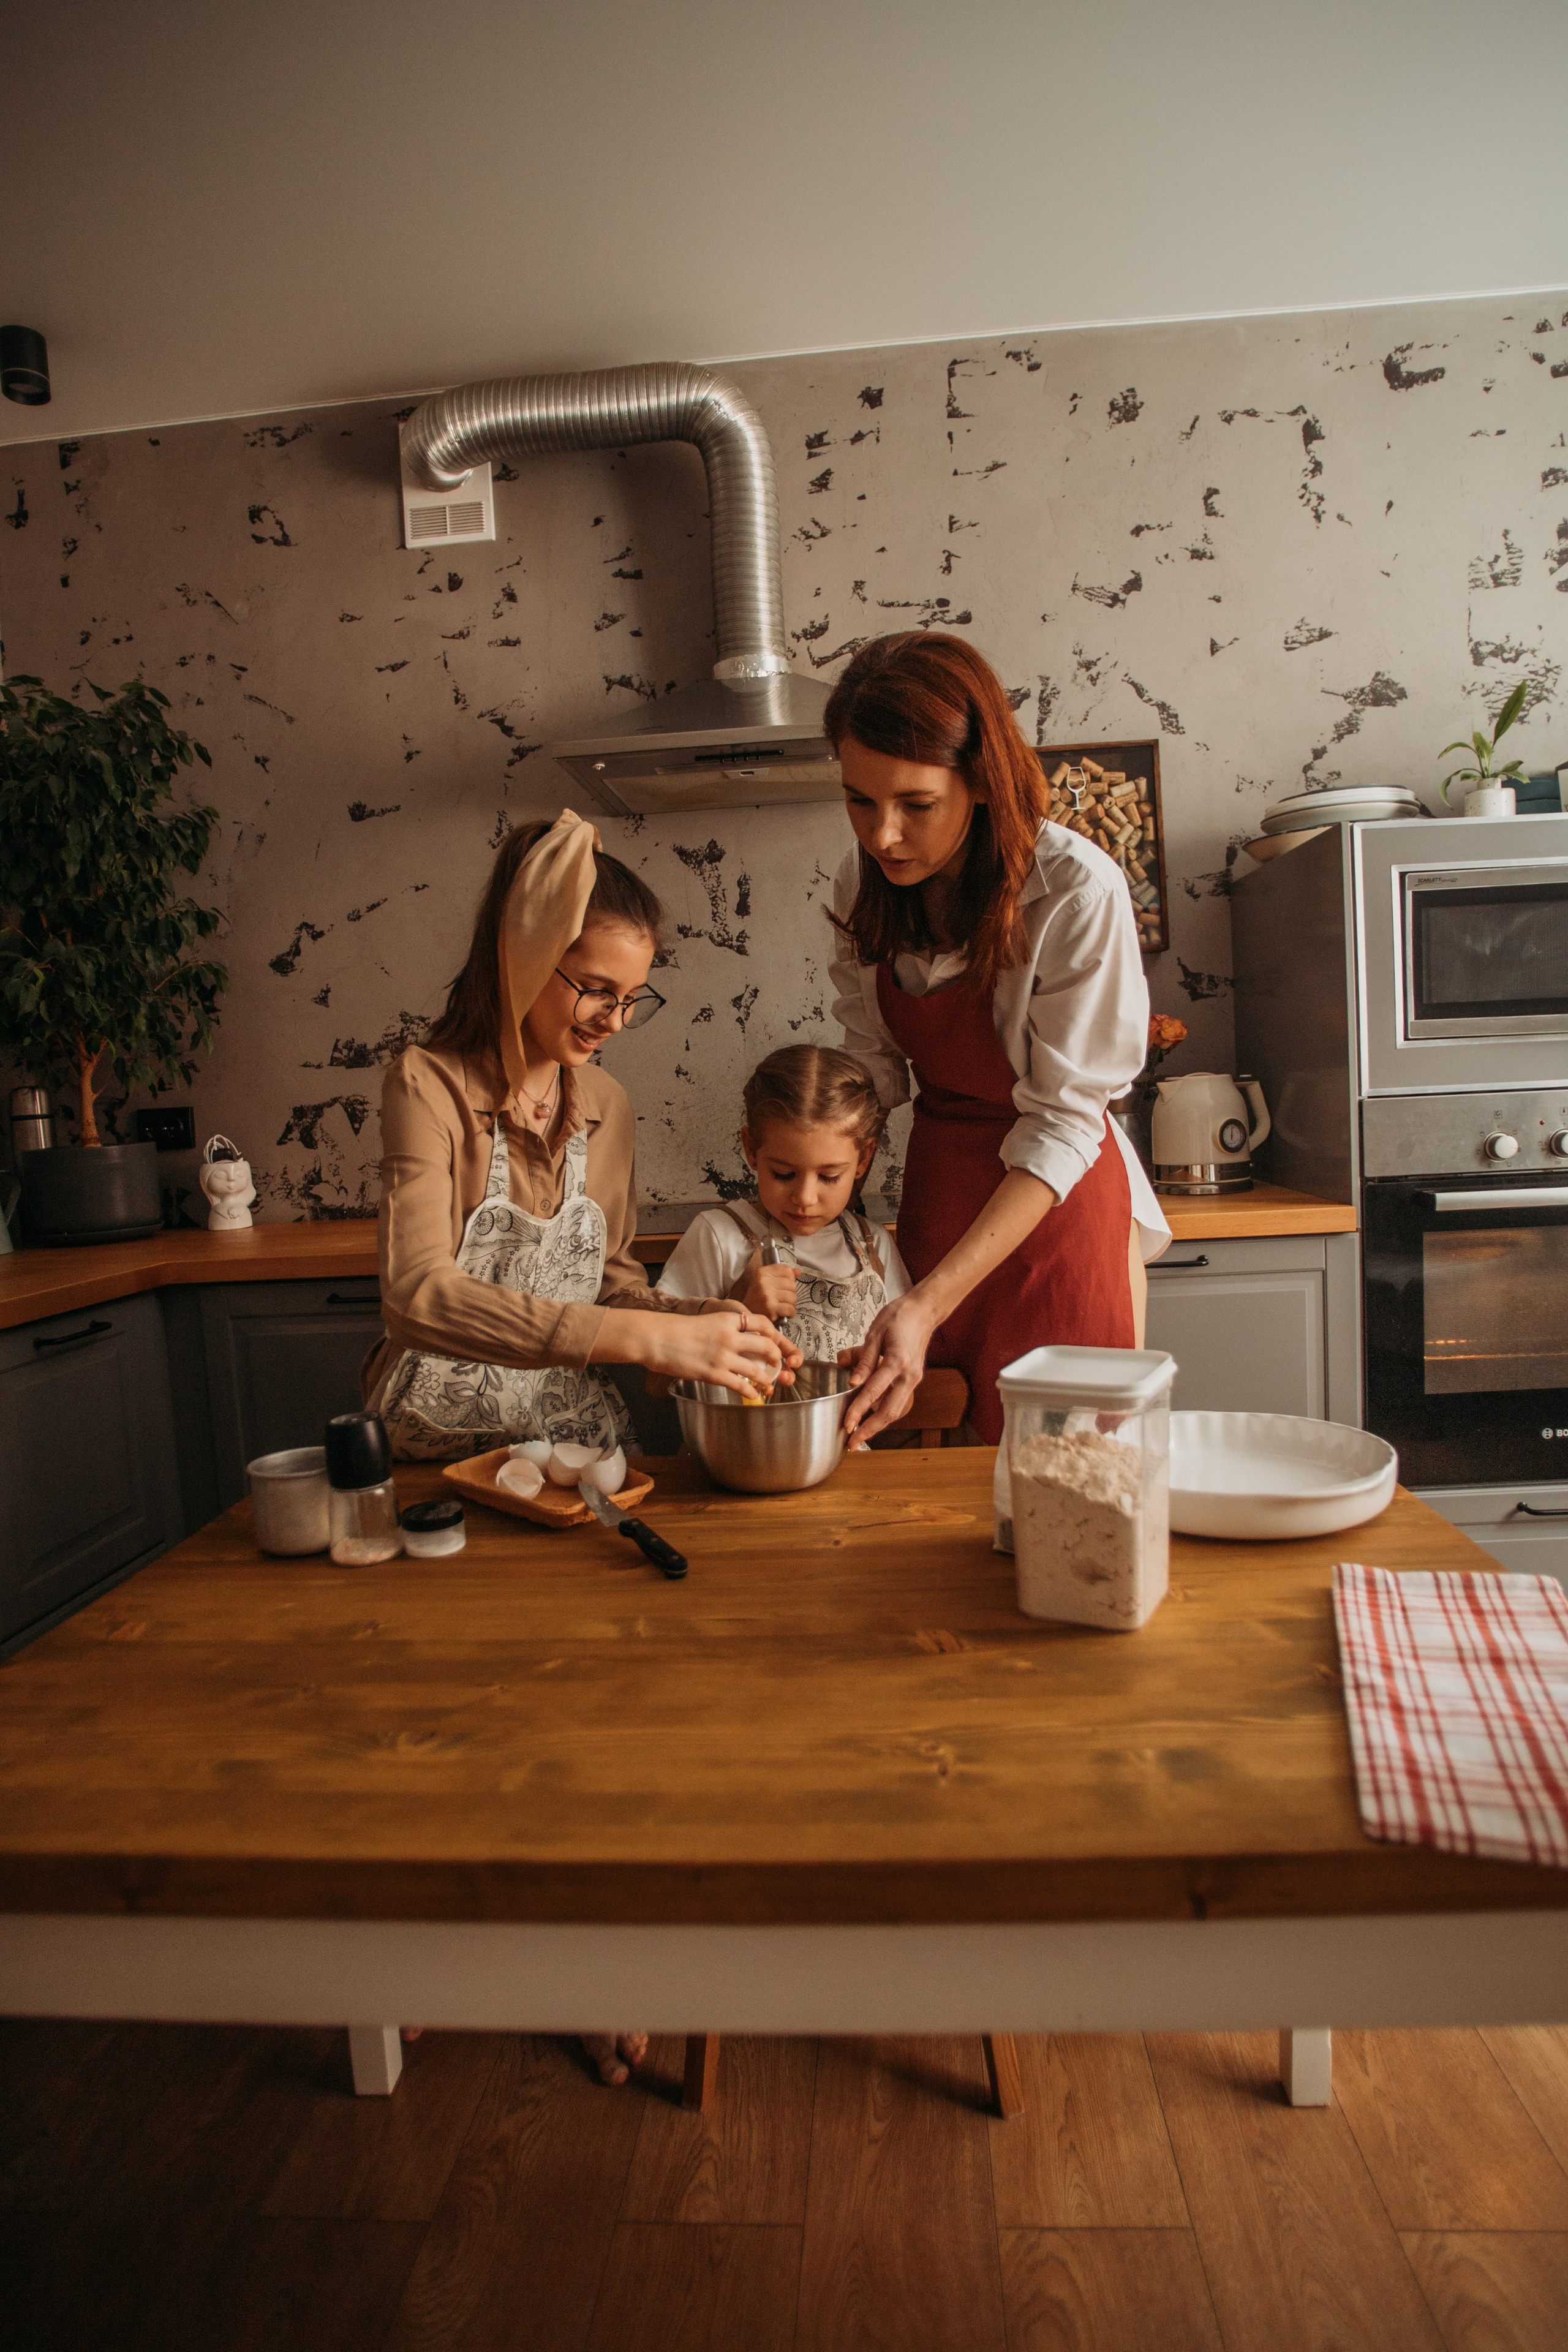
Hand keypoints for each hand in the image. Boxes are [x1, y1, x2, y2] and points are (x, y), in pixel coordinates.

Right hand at [626, 1305, 799, 1398]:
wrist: (657, 1338)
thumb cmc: (676, 1329)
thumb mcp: (706, 1321)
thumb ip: (725, 1328)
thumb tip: (739, 1338)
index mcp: (728, 1319)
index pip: (763, 1323)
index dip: (775, 1334)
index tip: (778, 1342)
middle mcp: (730, 1336)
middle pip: (767, 1346)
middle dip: (777, 1357)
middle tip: (778, 1364)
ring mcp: (723, 1356)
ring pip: (757, 1369)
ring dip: (767, 1378)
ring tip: (770, 1383)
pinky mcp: (714, 1374)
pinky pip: (741, 1385)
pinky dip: (751, 1391)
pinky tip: (754, 1394)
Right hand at [737, 1262, 796, 1321]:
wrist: (747, 1316)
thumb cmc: (757, 1299)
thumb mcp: (766, 1282)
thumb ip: (783, 1275)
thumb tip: (798, 1271)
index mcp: (762, 1272)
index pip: (787, 1270)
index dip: (789, 1279)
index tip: (783, 1286)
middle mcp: (763, 1281)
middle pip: (792, 1285)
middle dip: (790, 1294)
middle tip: (781, 1299)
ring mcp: (767, 1295)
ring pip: (793, 1297)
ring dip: (790, 1304)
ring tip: (781, 1306)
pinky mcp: (770, 1308)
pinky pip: (790, 1309)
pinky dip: (790, 1313)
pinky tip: (783, 1313)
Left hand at [840, 1289, 938, 1441]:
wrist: (923, 1311)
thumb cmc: (898, 1317)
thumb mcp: (875, 1333)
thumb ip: (863, 1360)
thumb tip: (852, 1383)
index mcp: (897, 1361)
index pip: (873, 1391)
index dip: (858, 1410)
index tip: (846, 1424)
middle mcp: (909, 1375)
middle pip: (889, 1411)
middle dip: (870, 1430)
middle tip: (851, 1443)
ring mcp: (914, 1379)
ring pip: (896, 1411)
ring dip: (878, 1426)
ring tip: (858, 1436)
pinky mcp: (914, 1379)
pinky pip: (899, 1402)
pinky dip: (885, 1414)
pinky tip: (871, 1419)